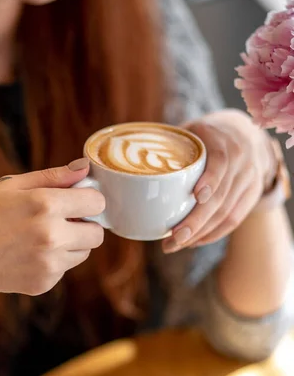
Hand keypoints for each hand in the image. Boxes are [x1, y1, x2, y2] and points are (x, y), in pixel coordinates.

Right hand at [0, 159, 104, 298]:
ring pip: (84, 253)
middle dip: (85, 226)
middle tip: (64, 221)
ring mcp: (49, 263)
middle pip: (97, 234)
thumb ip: (53, 177)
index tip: (78, 201)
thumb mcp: (11, 185)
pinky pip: (64, 269)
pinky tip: (29, 255)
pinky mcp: (44, 283)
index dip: (89, 200)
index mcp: (45, 205)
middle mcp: (51, 236)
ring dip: (71, 244)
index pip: (97, 203)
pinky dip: (54, 261)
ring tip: (41, 238)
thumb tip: (85, 167)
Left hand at [162, 109, 276, 251]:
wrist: (246, 135)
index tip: (196, 196)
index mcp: (222, 141)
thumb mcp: (190, 131)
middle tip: (174, 237)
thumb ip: (165, 145)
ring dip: (201, 233)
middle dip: (197, 221)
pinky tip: (194, 242)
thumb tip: (122, 163)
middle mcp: (241, 161)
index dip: (210, 179)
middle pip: (221, 196)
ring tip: (176, 244)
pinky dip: (213, 234)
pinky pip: (234, 220)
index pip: (221, 161)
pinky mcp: (252, 195)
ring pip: (227, 213)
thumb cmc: (206, 136)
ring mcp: (249, 179)